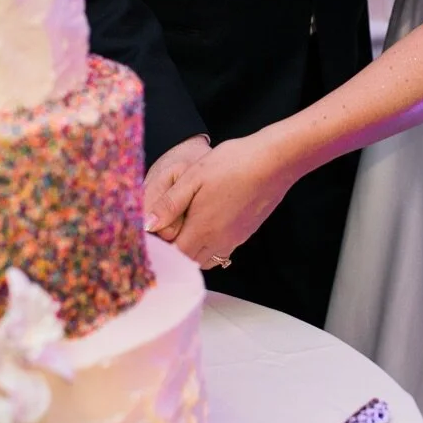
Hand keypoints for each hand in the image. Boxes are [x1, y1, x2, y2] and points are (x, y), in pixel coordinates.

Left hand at [149, 132, 299, 269]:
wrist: (274, 162)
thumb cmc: (232, 164)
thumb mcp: (193, 178)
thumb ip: (169, 204)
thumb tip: (148, 225)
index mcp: (202, 229)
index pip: (174, 255)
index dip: (161, 249)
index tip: (152, 235)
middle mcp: (219, 241)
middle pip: (189, 261)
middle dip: (175, 252)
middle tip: (166, 231)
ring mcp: (235, 239)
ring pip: (206, 259)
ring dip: (192, 251)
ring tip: (185, 229)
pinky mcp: (246, 233)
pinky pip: (222, 251)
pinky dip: (210, 247)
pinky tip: (207, 225)